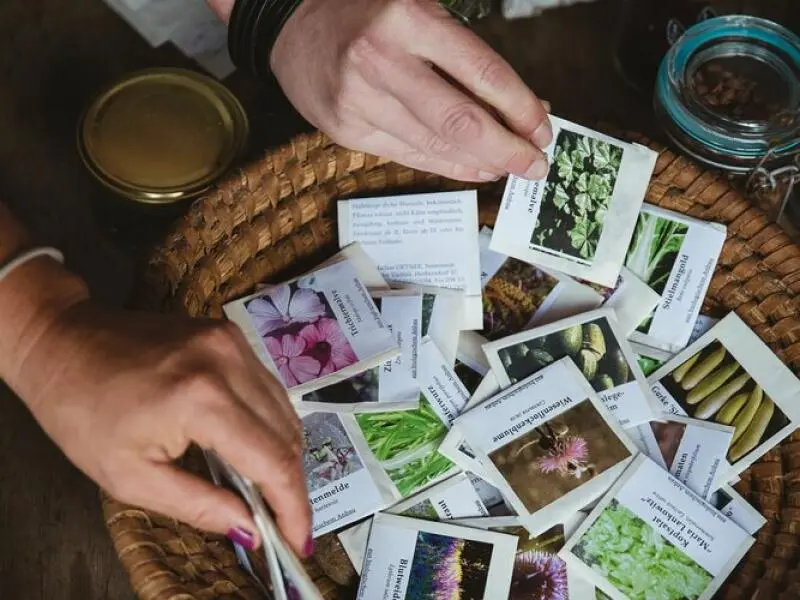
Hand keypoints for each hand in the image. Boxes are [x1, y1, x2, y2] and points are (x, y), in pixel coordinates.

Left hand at [5, 294, 310, 555]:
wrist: (63, 342)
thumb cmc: (83, 413)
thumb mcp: (131, 478)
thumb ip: (198, 506)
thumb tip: (250, 529)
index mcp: (202, 399)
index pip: (272, 461)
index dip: (293, 507)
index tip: (298, 541)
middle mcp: (229, 362)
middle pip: (287, 435)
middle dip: (290, 485)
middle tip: (280, 522)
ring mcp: (232, 343)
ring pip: (285, 410)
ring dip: (282, 454)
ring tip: (264, 488)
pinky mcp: (230, 335)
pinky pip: (268, 388)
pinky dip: (268, 423)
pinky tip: (251, 446)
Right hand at [269, 0, 551, 181]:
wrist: (290, 24)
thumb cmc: (365, 11)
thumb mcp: (418, 11)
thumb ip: (464, 56)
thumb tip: (519, 106)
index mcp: (407, 18)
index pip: (481, 71)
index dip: (520, 107)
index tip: (542, 131)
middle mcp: (381, 61)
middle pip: (459, 122)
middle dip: (506, 150)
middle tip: (534, 167)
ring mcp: (359, 101)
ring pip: (434, 146)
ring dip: (479, 162)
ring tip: (506, 168)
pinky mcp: (346, 130)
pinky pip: (407, 155)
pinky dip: (445, 166)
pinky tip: (471, 168)